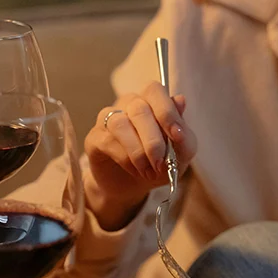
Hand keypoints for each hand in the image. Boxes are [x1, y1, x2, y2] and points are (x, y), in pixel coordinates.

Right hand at [84, 82, 197, 230]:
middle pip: (139, 108)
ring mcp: (108, 118)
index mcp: (152, 102)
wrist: (135, 187)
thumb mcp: (181, 152)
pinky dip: (126, 159)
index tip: (176, 136)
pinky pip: (108, 141)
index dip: (166, 111)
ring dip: (138, 152)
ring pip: (120, 123)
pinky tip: (136, 170)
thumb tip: (180, 100)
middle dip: (154, 141)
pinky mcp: (94, 137)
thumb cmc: (161, 163)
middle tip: (162, 164)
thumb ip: (183, 130)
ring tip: (149, 171)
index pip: (155, 90)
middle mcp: (129, 104)